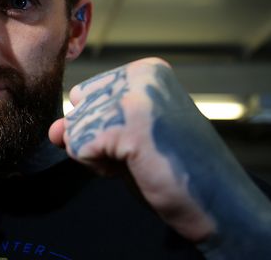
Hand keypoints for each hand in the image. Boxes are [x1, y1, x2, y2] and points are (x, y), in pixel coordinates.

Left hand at [49, 58, 270, 256]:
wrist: (216, 202)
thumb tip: (54, 130)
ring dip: (99, 155)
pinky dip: (99, 166)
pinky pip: (79, 147)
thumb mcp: (124, 136)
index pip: (85, 93)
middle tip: (139, 153)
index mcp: (147, 69)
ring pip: (75, 129)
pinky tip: (133, 168)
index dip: (103, 126)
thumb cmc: (173, 168)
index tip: (140, 138)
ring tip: (139, 160)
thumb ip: (86, 124)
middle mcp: (141, 74)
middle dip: (97, 139)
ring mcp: (135, 97)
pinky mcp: (126, 125)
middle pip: (78, 109)